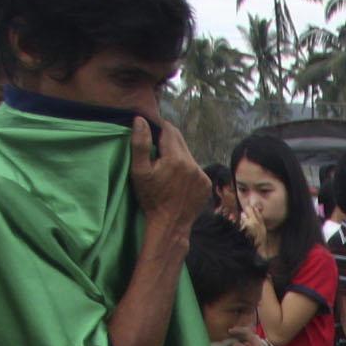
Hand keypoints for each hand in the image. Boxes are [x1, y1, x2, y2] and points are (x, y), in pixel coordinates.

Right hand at [128, 114, 210, 231]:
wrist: (169, 225)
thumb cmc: (151, 199)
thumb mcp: (139, 172)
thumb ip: (140, 144)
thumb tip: (140, 120)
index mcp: (176, 158)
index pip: (169, 130)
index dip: (159, 127)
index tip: (151, 130)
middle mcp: (193, 164)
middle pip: (180, 141)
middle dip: (168, 140)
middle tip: (156, 147)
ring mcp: (201, 175)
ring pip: (187, 154)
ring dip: (177, 155)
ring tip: (165, 166)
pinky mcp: (206, 184)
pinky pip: (195, 168)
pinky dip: (186, 169)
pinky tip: (177, 179)